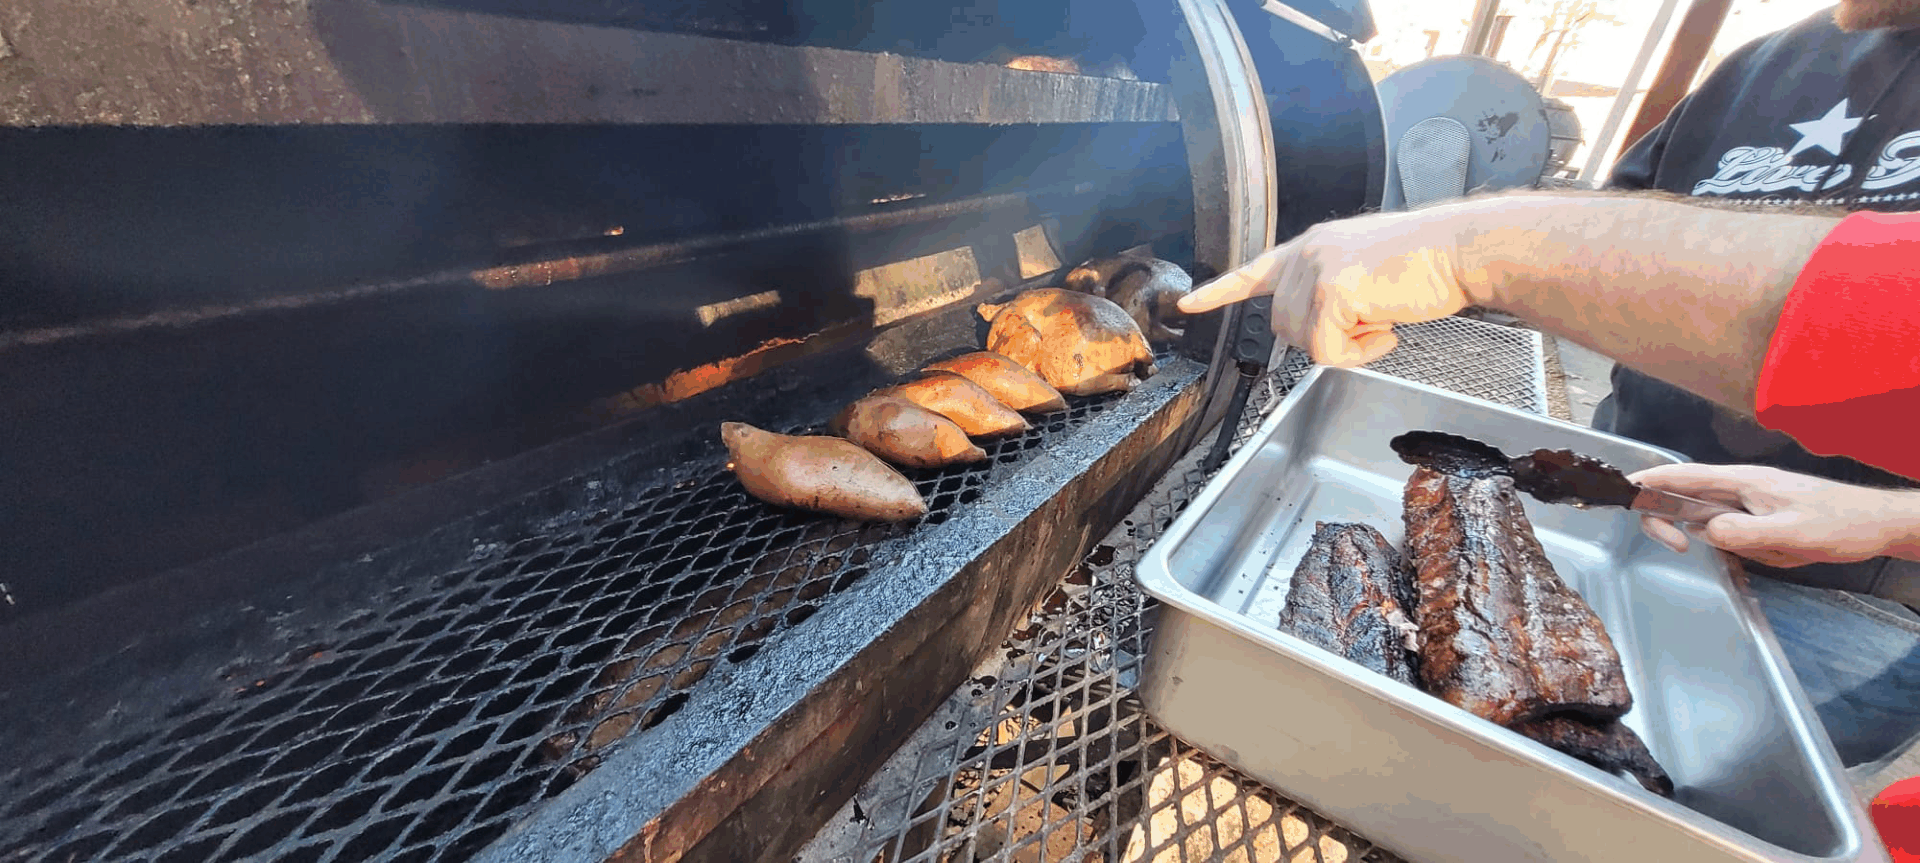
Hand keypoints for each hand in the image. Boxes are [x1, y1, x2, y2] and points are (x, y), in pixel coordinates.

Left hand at [1176, 207, 1478, 365]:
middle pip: (1285, 326)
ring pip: (1305, 341)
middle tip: (1369, 325)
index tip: (1188, 303)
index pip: (1255, 270)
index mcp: (1312, 247)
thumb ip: (1332, 288)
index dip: (1222, 291)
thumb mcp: (1365, 270)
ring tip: (1382, 320)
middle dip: (1325, 339)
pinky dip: (1359, 354)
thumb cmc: (1427, 264)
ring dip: (1347, 347)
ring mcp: (1316, 270)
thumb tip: (1319, 324)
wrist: (1461, 250)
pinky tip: (1387, 328)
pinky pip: (1327, 351)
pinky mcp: (1332, 292)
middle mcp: (1306, 254)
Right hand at [1626, 463, 1919, 567]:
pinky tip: (1784, 552)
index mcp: (1741, 480)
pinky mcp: (1762, 518)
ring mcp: (1750, 502)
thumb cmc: (1837, 523)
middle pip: (1685, 498)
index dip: (1646, 482)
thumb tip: (1703, 531)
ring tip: (1776, 549)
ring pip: (1712, 521)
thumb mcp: (1788, 533)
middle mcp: (1740, 486)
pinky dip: (1750, 548)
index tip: (1621, 496)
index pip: (1680, 475)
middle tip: (1682, 549)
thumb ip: (1740, 532)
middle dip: (1675, 522)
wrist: (1879, 524)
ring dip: (1729, 542)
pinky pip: (1736, 533)